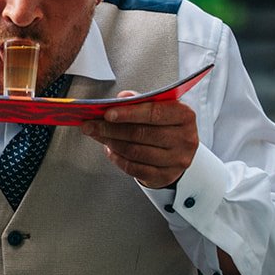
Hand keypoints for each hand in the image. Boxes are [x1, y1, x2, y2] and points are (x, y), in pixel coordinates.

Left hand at [81, 91, 199, 189]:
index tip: (107, 113)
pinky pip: (134, 168)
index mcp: (184, 115)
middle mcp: (185, 138)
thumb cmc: (163, 124)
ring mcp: (177, 159)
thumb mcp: (157, 107)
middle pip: (140, 133)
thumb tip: (122, 98)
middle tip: (90, 125)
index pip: (154, 113)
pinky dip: (117, 158)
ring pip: (134, 151)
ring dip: (110, 142)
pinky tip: (109, 150)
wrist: (177, 151)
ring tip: (97, 135)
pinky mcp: (166, 176)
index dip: (128, 113)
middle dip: (110, 129)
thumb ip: (140, 101)